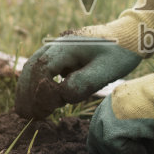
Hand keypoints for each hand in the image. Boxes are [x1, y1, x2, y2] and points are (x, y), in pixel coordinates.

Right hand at [15, 36, 142, 118]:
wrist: (127, 37)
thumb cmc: (118, 53)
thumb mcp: (106, 71)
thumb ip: (84, 83)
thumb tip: (62, 95)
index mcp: (67, 46)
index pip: (42, 69)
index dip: (40, 91)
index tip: (50, 108)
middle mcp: (57, 44)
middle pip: (31, 67)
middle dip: (26, 93)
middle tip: (28, 116)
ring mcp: (57, 48)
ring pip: (32, 67)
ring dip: (26, 90)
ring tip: (27, 113)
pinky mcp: (60, 55)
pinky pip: (40, 69)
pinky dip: (34, 85)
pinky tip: (37, 102)